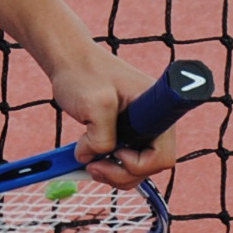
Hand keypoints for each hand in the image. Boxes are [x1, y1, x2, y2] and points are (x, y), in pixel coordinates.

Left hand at [46, 44, 179, 191]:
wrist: (70, 59)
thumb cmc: (84, 72)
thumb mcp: (94, 104)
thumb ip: (101, 137)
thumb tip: (93, 159)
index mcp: (155, 111)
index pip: (162, 156)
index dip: (138, 164)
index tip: (115, 152)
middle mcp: (152, 121)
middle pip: (151, 166)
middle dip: (122, 173)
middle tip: (93, 166)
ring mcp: (140, 127)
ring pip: (137, 167)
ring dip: (114, 173)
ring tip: (89, 162)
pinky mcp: (126, 131)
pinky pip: (124, 160)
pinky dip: (108, 165)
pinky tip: (90, 156)